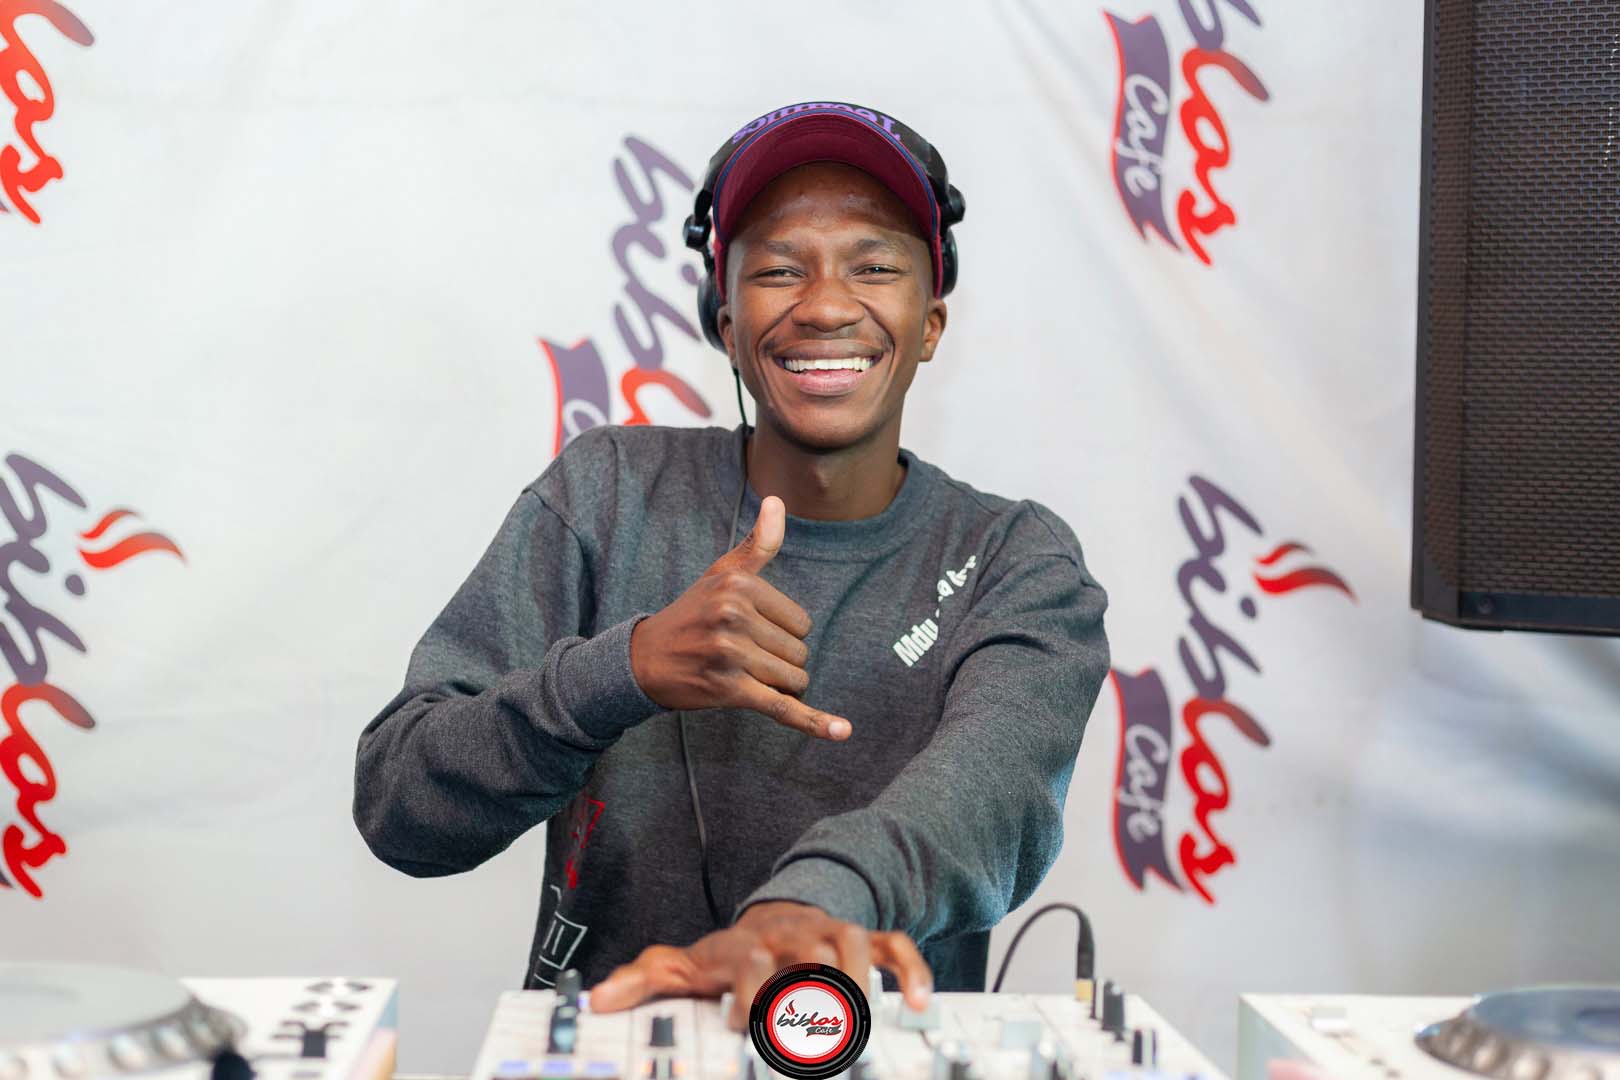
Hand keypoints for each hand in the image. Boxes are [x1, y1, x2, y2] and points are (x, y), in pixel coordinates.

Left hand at [588, 901, 932, 1030]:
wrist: (778, 911)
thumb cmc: (730, 953)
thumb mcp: (684, 963)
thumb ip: (644, 979)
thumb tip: (598, 999)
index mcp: (745, 945)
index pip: (747, 959)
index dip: (745, 991)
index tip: (742, 1023)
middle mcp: (790, 935)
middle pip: (804, 950)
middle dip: (810, 990)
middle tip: (811, 1034)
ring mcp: (830, 934)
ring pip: (853, 942)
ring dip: (860, 981)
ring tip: (861, 1024)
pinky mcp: (866, 940)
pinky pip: (896, 944)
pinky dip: (912, 970)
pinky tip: (920, 1004)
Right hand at [629, 495, 852, 739]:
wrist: (643, 660)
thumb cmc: (691, 615)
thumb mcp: (721, 575)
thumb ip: (757, 544)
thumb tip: (778, 501)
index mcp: (737, 585)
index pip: (800, 621)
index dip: (780, 634)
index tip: (747, 632)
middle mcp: (733, 615)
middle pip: (799, 652)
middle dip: (779, 661)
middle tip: (740, 656)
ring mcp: (731, 653)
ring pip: (794, 679)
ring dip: (778, 685)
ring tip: (741, 675)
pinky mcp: (729, 689)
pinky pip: (782, 707)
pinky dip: (813, 722)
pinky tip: (842, 732)